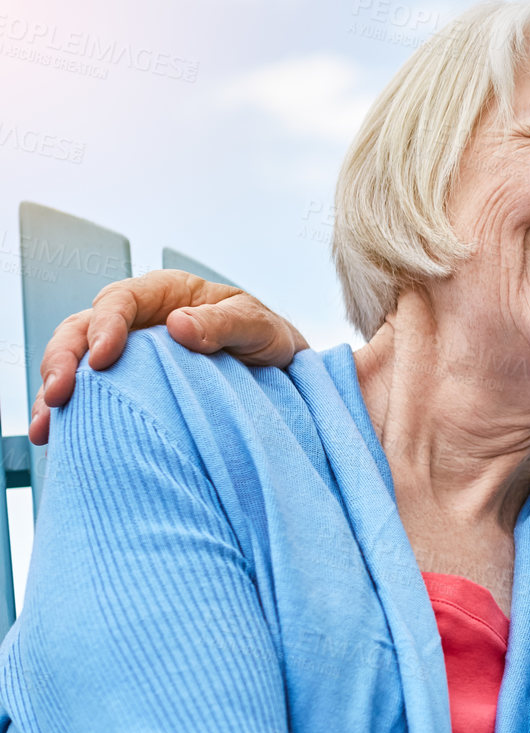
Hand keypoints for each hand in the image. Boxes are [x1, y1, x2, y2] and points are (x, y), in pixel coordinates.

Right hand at [29, 270, 306, 443]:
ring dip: (54, 391)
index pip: (120, 301)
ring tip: (45, 426)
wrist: (280, 372)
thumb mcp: (259, 326)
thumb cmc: (267, 339)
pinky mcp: (126, 384)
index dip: (105, 326)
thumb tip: (179, 326)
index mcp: (165, 294)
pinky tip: (54, 437)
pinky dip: (71, 414)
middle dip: (62, 360)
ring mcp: (127, 353)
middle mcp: (137, 319)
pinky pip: (90, 395)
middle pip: (81, 330)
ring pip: (74, 363)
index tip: (103, 358)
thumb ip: (224, 323)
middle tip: (60, 394)